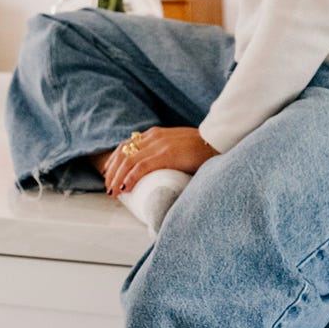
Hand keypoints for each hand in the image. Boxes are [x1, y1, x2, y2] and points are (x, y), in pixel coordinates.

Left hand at [104, 126, 221, 194]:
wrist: (219, 142)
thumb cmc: (203, 149)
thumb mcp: (178, 146)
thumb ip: (166, 153)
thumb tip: (159, 169)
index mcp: (155, 134)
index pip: (126, 145)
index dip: (114, 161)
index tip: (109, 174)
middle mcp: (153, 136)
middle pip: (122, 153)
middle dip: (112, 172)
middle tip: (109, 188)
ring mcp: (159, 145)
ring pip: (127, 161)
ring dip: (117, 178)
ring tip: (113, 192)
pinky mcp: (165, 155)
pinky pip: (140, 168)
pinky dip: (129, 178)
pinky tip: (125, 188)